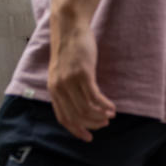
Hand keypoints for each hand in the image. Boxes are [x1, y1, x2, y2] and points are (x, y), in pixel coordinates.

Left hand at [48, 21, 115, 140]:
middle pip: (76, 116)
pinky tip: (112, 108)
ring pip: (86, 109)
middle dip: (92, 124)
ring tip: (110, 116)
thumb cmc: (69, 50)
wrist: (69, 27)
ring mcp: (70, 80)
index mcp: (53, 89)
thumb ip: (67, 88)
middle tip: (104, 124)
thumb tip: (79, 106)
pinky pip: (95, 97)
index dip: (76, 130)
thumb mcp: (63, 72)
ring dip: (100, 116)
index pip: (63, 117)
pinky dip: (105, 106)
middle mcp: (59, 87)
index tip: (89, 137)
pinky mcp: (83, 73)